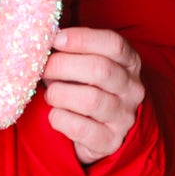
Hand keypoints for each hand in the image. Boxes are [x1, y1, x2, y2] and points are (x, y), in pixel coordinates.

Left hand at [41, 28, 144, 164]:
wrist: (100, 130)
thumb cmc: (85, 84)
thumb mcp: (87, 60)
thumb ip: (72, 46)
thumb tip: (42, 34)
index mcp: (128, 62)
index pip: (113, 43)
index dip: (81, 39)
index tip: (55, 39)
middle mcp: (132, 89)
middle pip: (100, 69)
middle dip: (62, 65)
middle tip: (43, 69)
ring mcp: (124, 117)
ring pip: (91, 100)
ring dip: (59, 93)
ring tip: (50, 94)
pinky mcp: (110, 141)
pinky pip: (81, 128)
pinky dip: (60, 118)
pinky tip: (55, 114)